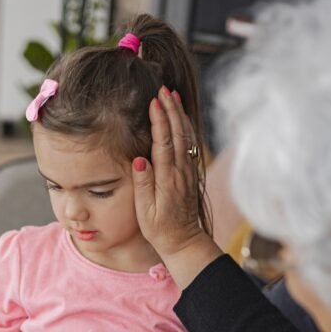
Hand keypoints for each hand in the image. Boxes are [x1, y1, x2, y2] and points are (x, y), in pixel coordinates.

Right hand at [133, 86, 205, 257]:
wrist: (184, 241)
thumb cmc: (160, 229)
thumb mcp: (145, 211)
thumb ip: (143, 184)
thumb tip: (140, 158)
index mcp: (167, 179)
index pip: (163, 143)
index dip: (160, 120)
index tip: (155, 101)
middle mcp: (180, 172)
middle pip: (177, 134)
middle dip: (171, 110)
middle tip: (164, 89)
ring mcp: (188, 172)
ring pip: (186, 137)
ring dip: (179, 115)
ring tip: (173, 96)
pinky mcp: (190, 174)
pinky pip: (189, 145)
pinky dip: (186, 128)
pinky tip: (181, 118)